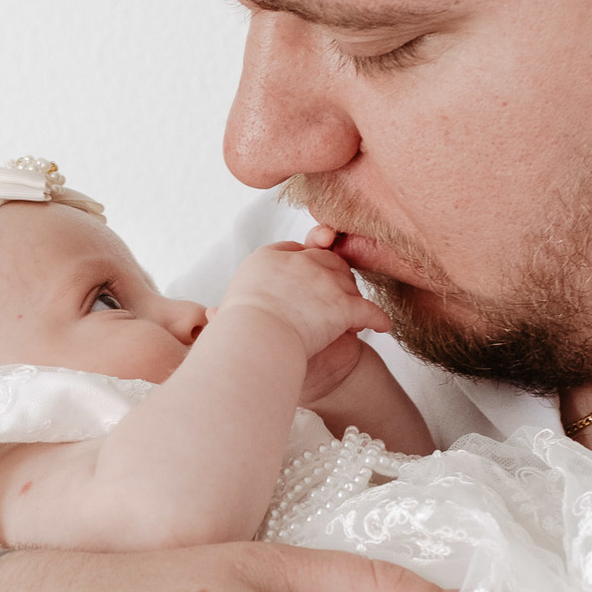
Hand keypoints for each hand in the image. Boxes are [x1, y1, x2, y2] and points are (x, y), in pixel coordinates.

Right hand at [219, 242, 390, 362]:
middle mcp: (299, 261)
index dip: (306, 264)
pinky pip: (368, 309)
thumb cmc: (234, 333)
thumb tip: (209, 314)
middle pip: (327, 261)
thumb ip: (227, 309)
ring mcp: (324, 281)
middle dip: (334, 276)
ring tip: (353, 316)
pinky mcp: (343, 304)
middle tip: (337, 296)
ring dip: (352, 298)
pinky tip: (381, 326)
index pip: (296, 251)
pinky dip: (377, 318)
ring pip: (349, 283)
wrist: (253, 340)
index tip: (309, 277)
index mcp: (268, 257)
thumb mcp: (226, 312)